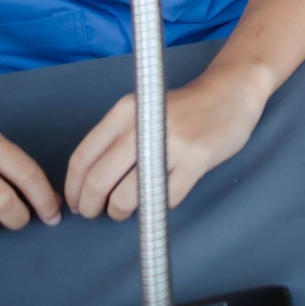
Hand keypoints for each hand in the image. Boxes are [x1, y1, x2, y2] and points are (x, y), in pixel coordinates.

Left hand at [64, 68, 268, 219]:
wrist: (230, 92)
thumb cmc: (181, 108)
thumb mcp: (141, 111)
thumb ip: (116, 139)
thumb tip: (87, 184)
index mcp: (125, 112)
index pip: (82, 157)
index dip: (73, 188)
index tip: (75, 201)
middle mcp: (144, 125)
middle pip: (99, 181)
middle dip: (91, 206)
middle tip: (94, 213)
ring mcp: (172, 144)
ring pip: (127, 196)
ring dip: (119, 212)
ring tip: (123, 210)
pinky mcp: (196, 161)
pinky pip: (163, 199)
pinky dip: (155, 207)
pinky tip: (157, 197)